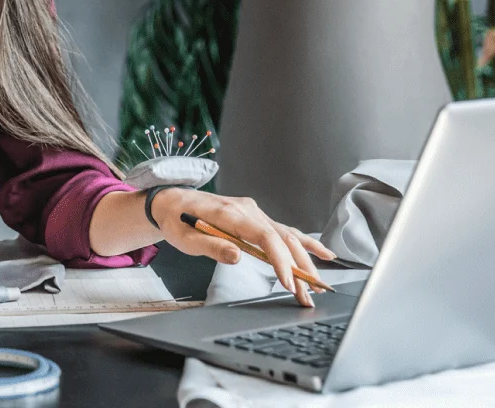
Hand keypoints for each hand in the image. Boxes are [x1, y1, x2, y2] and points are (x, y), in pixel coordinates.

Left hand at [150, 187, 334, 307]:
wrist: (172, 201)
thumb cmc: (177, 220)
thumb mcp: (185, 238)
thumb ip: (211, 245)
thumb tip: (237, 255)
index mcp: (231, 214)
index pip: (265, 237)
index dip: (280, 260)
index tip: (288, 282)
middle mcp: (247, 210)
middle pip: (282, 238)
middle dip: (299, 267)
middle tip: (310, 294)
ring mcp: (254, 212)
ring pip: (287, 236)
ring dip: (304, 260)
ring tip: (318, 284)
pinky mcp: (256, 217)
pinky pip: (283, 231)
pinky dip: (304, 243)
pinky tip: (323, 253)